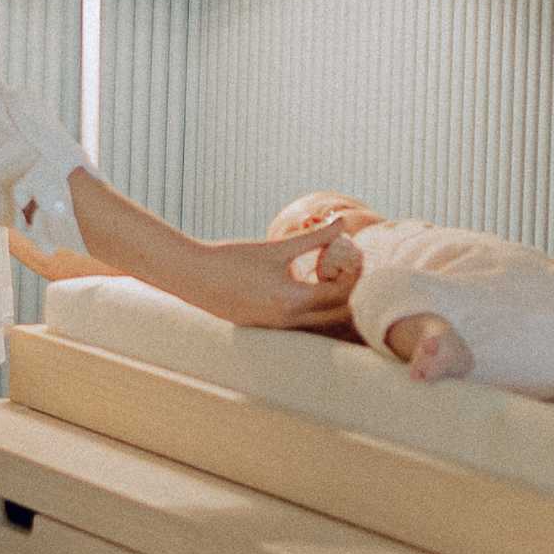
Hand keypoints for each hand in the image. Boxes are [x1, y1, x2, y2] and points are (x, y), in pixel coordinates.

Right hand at [168, 223, 360, 331]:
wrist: (193, 276)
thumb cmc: (233, 258)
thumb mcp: (276, 247)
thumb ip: (314, 237)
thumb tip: (342, 223)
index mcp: (292, 300)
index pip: (341, 295)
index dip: (355, 277)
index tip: (359, 259)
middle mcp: (287, 321)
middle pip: (336, 317)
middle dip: (349, 297)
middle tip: (354, 273)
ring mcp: (275, 329)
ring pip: (319, 325)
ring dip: (331, 307)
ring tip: (335, 282)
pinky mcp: (264, 329)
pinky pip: (300, 325)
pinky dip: (311, 311)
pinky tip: (309, 291)